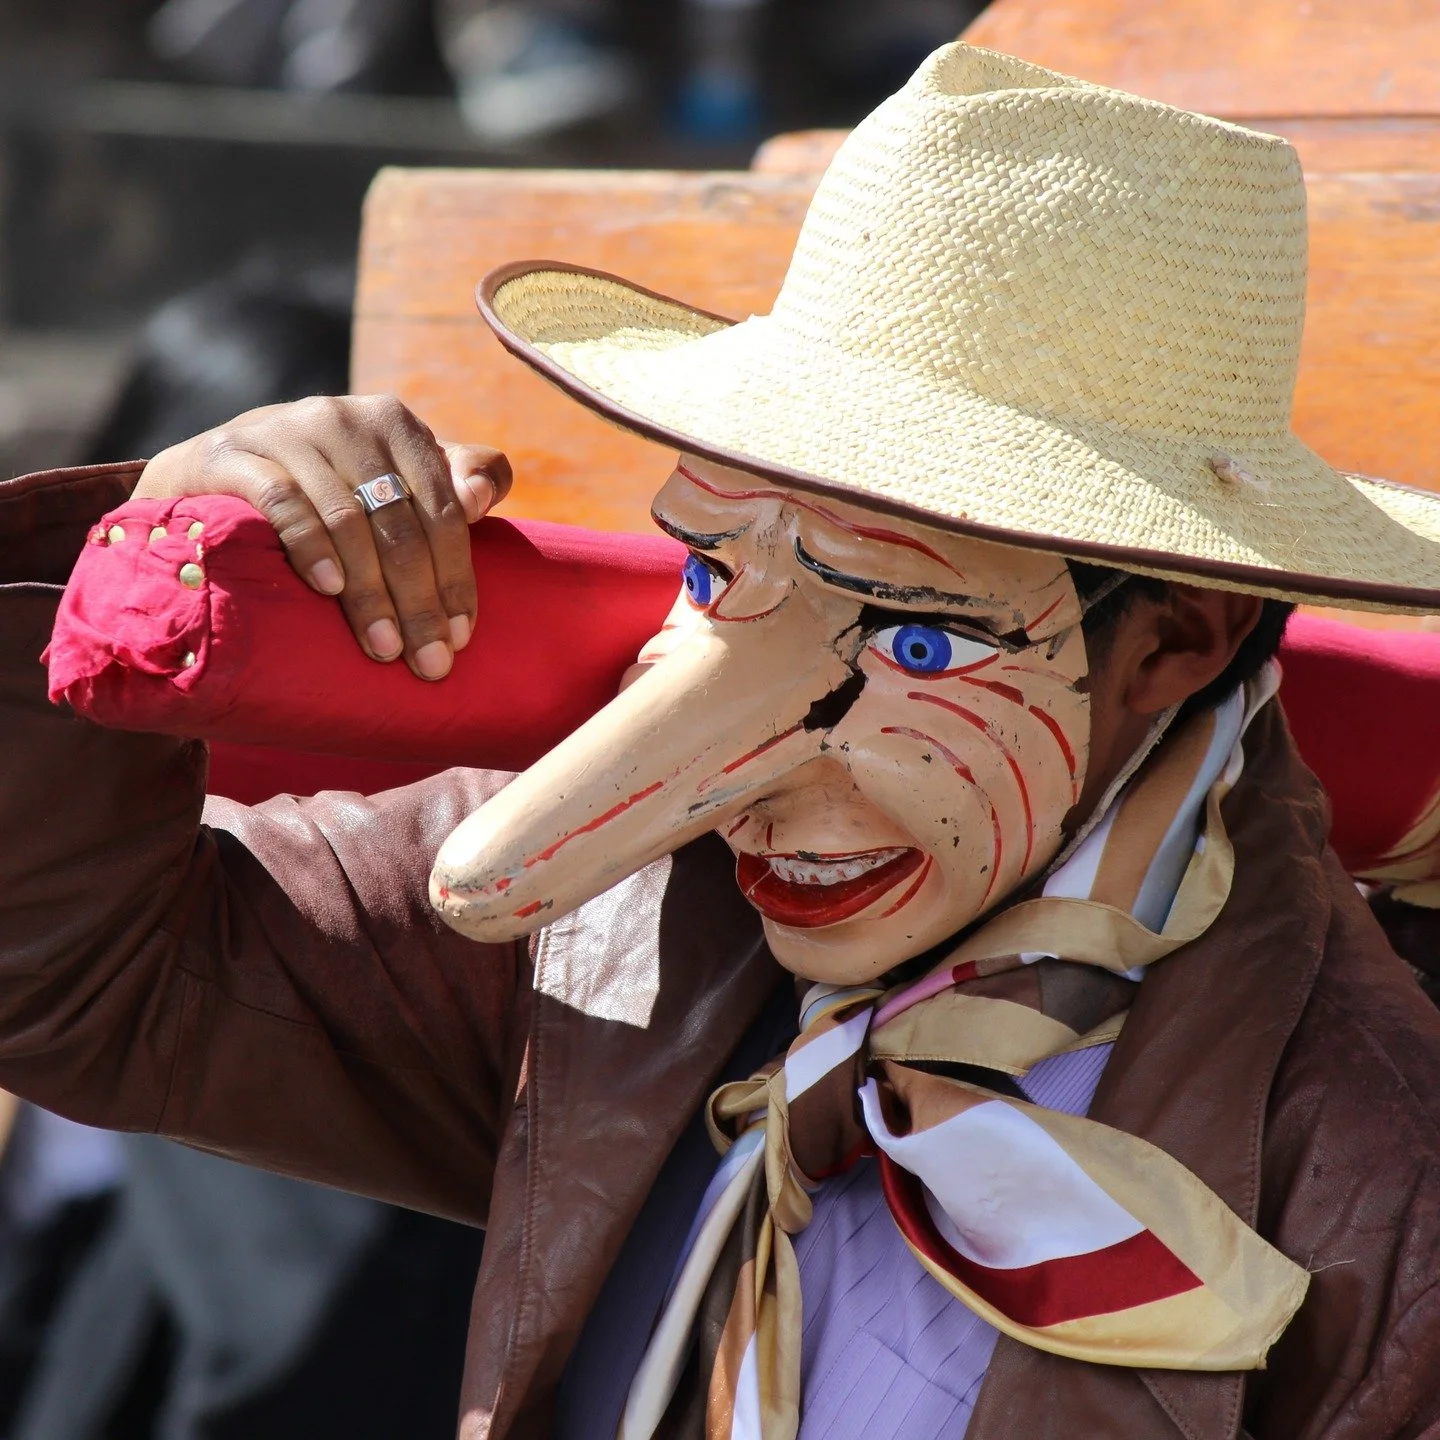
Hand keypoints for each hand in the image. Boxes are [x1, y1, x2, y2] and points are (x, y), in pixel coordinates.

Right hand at [135, 395, 512, 680]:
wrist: (213, 470)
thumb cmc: (325, 486)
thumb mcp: (392, 478)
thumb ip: (451, 482)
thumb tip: (481, 498)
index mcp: (396, 425)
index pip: (443, 508)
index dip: (457, 575)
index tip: (463, 636)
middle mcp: (346, 418)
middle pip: (399, 521)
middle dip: (419, 599)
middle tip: (430, 661)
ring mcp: (289, 430)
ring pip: (348, 520)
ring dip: (370, 592)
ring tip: (385, 647)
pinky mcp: (237, 453)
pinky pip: (284, 503)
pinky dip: (311, 547)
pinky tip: (328, 589)